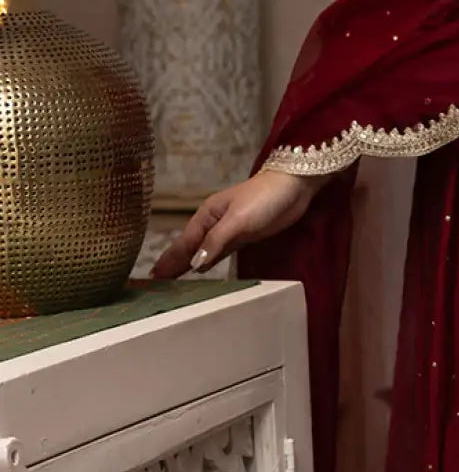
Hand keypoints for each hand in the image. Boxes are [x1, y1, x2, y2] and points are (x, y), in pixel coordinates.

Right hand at [151, 169, 327, 278]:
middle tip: (152, 285)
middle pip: (189, 248)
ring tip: (169, 282)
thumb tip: (194, 264)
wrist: (295, 186)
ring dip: (187, 265)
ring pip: (202, 252)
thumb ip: (216, 241)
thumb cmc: (264, 198)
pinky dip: (207, 263)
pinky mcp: (243, 237)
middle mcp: (213, 223)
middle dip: (172, 264)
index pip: (183, 243)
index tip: (150, 278)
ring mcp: (228, 231)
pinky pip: (219, 253)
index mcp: (207, 215)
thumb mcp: (237, 220)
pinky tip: (199, 272)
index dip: (168, 261)